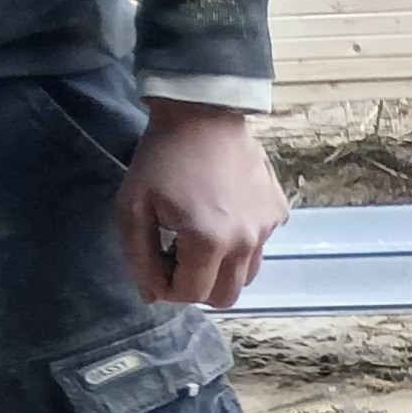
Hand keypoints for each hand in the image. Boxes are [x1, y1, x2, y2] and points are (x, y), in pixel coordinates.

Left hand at [113, 100, 289, 307]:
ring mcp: (267, 228)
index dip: (167, 286)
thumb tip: (153, 297)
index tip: (157, 260)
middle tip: (179, 256)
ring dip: (222, 269)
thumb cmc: (161, 160)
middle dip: (198, 287)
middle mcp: (245, 242)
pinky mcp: (278, 213)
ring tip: (201, 237)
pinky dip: (240, 241)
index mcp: (207, 242)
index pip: (190, 294)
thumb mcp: (133, 209)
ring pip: (247, 275)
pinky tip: (223, 212)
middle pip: (226, 297)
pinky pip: (260, 245)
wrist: (203, 115)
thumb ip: (140, 259)